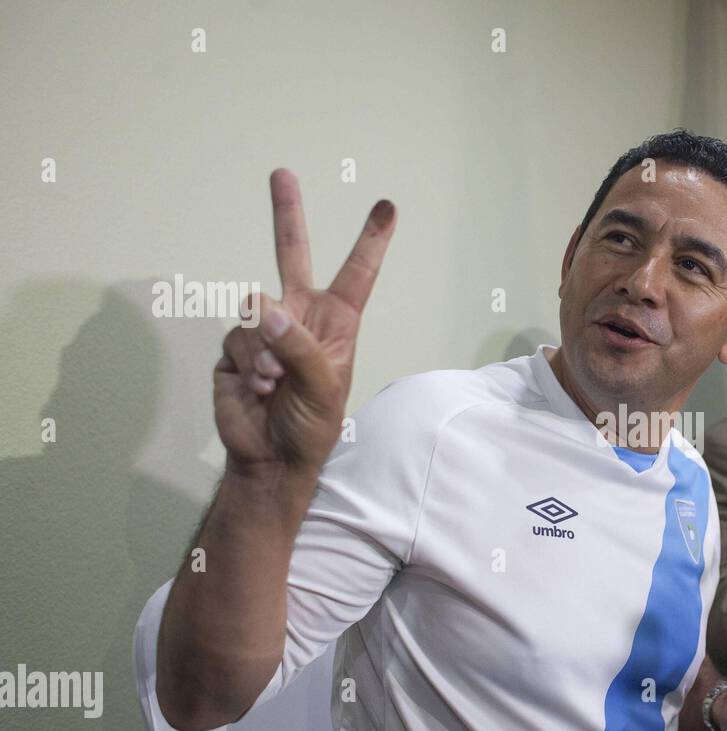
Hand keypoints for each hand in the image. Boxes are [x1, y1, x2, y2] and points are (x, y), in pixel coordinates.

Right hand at [214, 169, 396, 480]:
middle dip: (287, 214)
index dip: (371, 241)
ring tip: (275, 384)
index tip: (387, 206)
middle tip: (281, 173)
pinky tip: (257, 388)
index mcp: (336, 323)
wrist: (270, 457)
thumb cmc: (311, 425)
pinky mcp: (236, 347)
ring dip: (265, 353)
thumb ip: (298, 346)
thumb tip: (266, 310)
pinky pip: (237, 338)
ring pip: (255, 311)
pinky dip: (248, 364)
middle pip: (291, 254)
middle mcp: (300, 317)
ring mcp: (265, 330)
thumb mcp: (323, 388)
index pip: (357, 274)